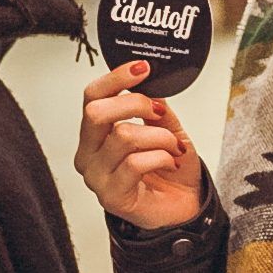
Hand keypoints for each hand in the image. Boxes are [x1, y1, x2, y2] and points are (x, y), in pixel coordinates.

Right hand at [76, 59, 206, 230]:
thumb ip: (155, 107)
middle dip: (135, 104)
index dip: (115, 78)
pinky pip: (136, 163)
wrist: (184, 205)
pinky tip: (170, 162)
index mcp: (95, 133)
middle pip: (97, 112)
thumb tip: (152, 82)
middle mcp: (88, 154)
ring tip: (172, 146)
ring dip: (158, 136)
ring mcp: (96, 177)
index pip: (92, 97)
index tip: (142, 67)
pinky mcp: (111, 196)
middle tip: (159, 111)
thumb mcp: (167, 128)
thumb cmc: (170, 168)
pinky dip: (161, 157)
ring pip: (123, 136)